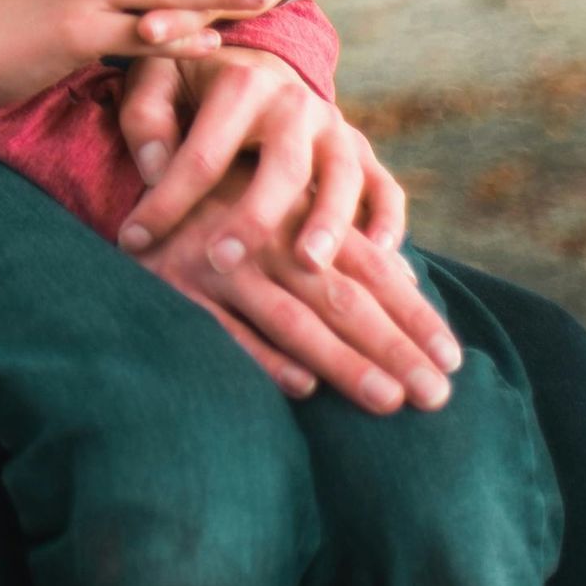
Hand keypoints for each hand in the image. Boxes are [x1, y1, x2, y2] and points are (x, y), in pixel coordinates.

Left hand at [117, 48, 406, 269]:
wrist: (254, 61)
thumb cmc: (192, 81)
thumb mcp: (157, 77)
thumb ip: (146, 115)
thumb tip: (155, 167)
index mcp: (241, 82)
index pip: (203, 152)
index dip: (167, 201)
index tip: (132, 241)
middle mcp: (295, 102)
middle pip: (283, 165)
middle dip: (252, 217)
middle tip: (220, 261)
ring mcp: (334, 126)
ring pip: (343, 176)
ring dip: (330, 221)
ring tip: (309, 264)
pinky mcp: (360, 149)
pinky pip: (385, 185)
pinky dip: (388, 217)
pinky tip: (382, 252)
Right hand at [135, 192, 460, 415]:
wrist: (133, 185)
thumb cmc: (223, 201)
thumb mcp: (282, 204)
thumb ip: (339, 239)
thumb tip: (409, 281)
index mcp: (294, 211)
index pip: (368, 266)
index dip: (412, 311)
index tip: (451, 357)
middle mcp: (262, 236)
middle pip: (339, 296)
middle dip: (393, 346)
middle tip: (437, 395)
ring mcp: (216, 264)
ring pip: (290, 317)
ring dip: (342, 360)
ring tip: (388, 400)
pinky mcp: (173, 289)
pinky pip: (224, 331)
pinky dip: (263, 356)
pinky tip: (301, 388)